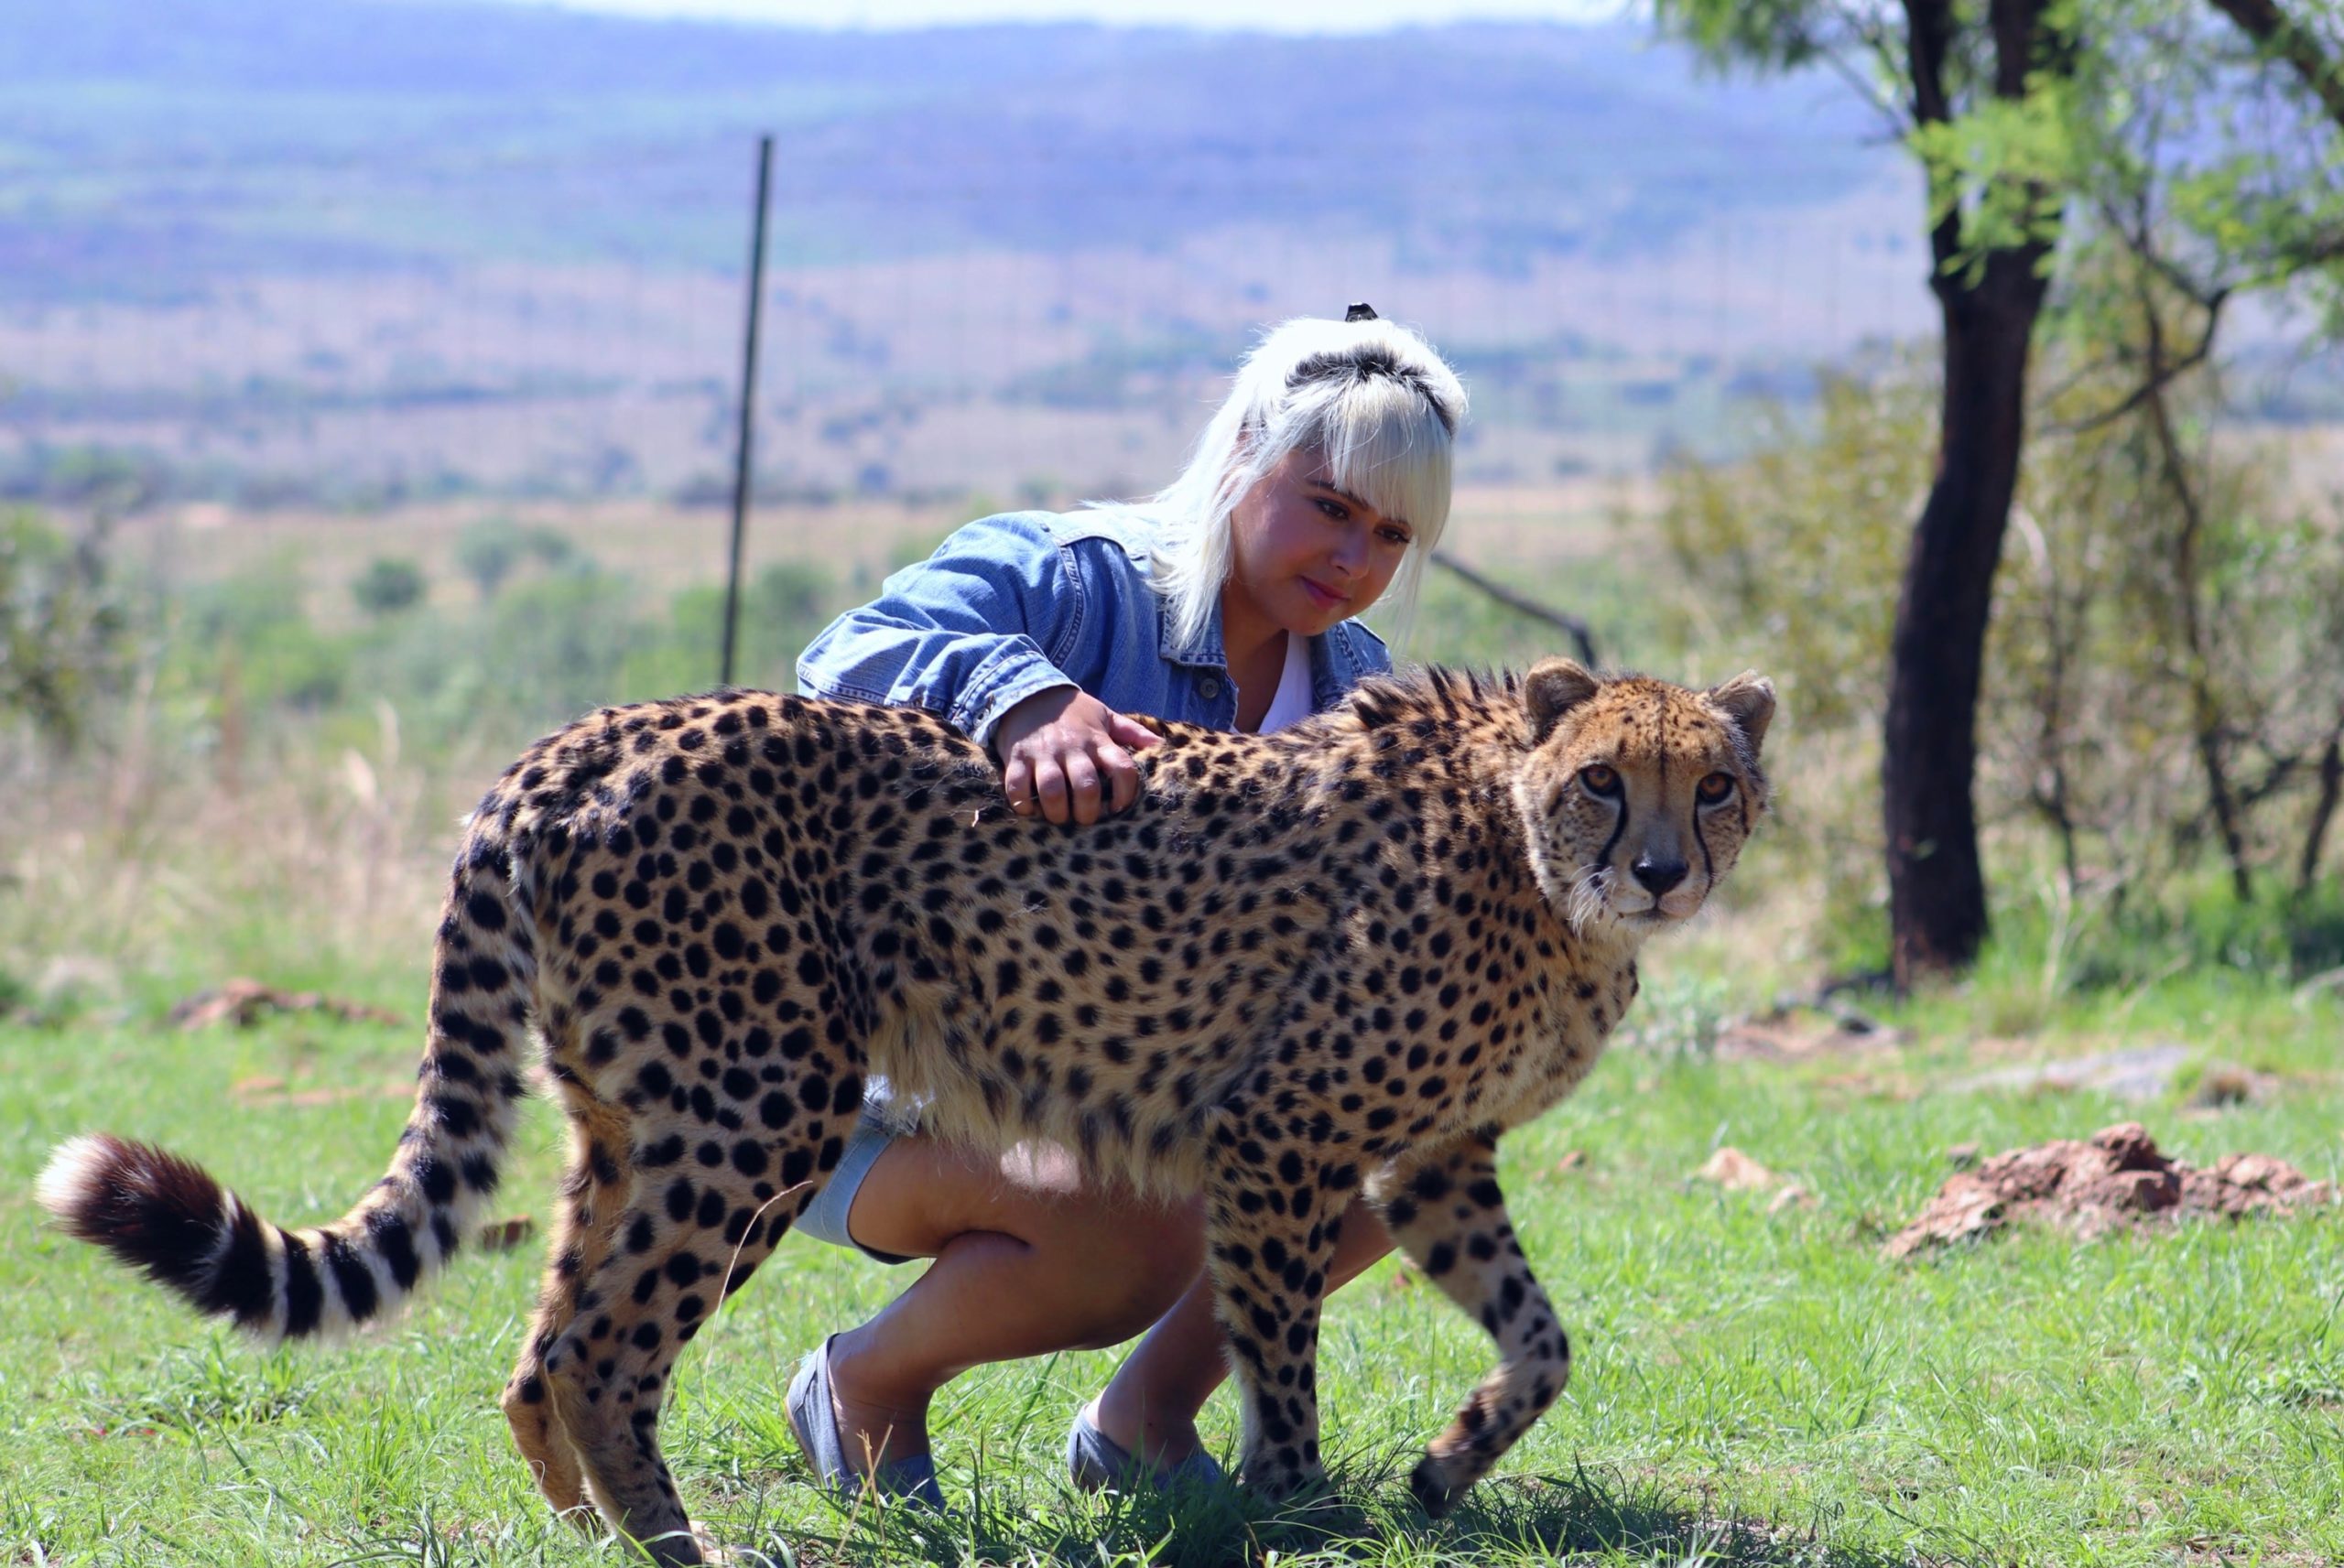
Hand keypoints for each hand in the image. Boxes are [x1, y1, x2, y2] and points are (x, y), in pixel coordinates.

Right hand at [994, 687, 1161, 825]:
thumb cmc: (1073, 713)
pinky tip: (1030, 808)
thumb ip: (1132, 732)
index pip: (1122, 768)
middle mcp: (1072, 747)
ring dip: (1057, 812)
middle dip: (1088, 812)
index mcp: (1097, 740)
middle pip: (1086, 787)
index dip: (1126, 792)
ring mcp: (1043, 753)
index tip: (1120, 806)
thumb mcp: (1104, 716)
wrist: (1028, 693)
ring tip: (1059, 817)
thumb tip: (1161, 745)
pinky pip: (1016, 786)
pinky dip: (1023, 803)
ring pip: (1053, 790)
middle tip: (1085, 819)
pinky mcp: (1017, 758)